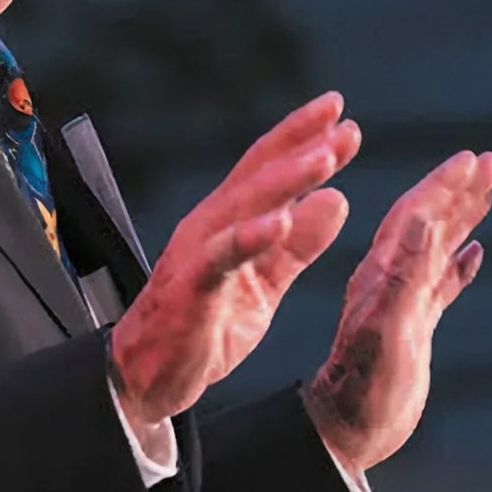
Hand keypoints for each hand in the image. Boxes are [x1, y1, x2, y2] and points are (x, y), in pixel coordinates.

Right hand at [109, 93, 361, 439]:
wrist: (149, 375)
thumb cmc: (202, 325)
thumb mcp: (265, 283)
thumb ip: (298, 244)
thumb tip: (336, 202)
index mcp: (228, 222)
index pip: (266, 169)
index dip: (301, 138)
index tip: (341, 116)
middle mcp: (210, 227)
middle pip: (258, 176)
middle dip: (301, 147)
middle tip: (343, 127)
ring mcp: (198, 256)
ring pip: (242, 207)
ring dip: (283, 181)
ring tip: (323, 161)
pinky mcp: (191, 291)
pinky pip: (219, 259)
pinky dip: (247, 238)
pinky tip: (276, 224)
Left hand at [304, 149, 491, 474]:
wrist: (344, 436)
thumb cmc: (363, 393)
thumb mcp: (387, 329)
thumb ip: (404, 274)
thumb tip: (422, 217)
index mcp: (381, 275)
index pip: (414, 216)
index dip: (442, 186)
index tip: (471, 159)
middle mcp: (389, 281)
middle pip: (426, 222)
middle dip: (457, 189)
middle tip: (489, 161)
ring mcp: (401, 303)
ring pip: (435, 249)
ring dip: (460, 216)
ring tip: (488, 188)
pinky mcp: (411, 329)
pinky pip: (439, 286)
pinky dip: (459, 265)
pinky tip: (476, 252)